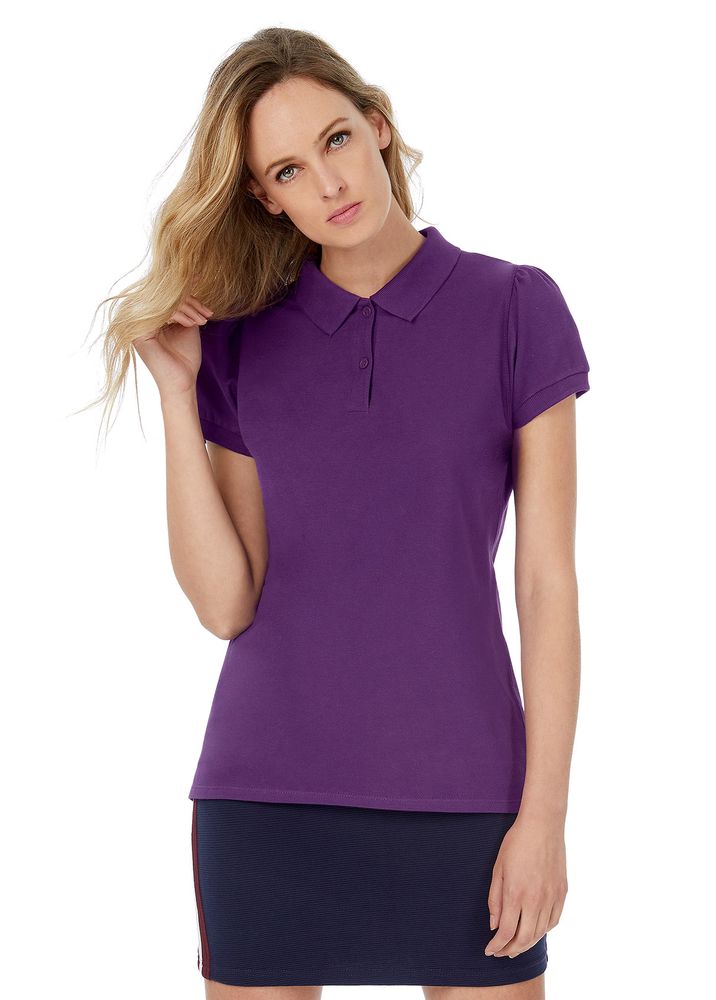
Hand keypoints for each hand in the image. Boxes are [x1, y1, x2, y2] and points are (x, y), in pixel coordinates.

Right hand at [134, 296, 213, 399]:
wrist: (183, 382)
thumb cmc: (185, 358)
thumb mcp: (188, 324)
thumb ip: (186, 305)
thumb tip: (190, 280)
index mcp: (149, 318)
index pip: (166, 296)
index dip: (186, 294)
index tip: (204, 298)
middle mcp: (139, 320)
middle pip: (164, 296)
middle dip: (190, 301)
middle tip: (207, 313)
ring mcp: (137, 326)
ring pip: (164, 302)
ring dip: (189, 308)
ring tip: (201, 320)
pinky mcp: (139, 333)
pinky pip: (161, 312)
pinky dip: (180, 314)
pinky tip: (191, 323)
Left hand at [484, 813, 567, 958]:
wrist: (542, 825)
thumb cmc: (516, 844)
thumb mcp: (498, 869)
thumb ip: (495, 899)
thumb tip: (494, 925)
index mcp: (515, 893)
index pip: (506, 932)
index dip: (496, 946)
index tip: (489, 950)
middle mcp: (535, 899)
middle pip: (524, 938)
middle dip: (510, 950)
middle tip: (501, 953)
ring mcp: (551, 897)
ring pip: (540, 933)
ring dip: (526, 944)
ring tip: (515, 946)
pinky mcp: (562, 893)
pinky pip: (553, 921)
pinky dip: (543, 931)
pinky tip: (534, 931)